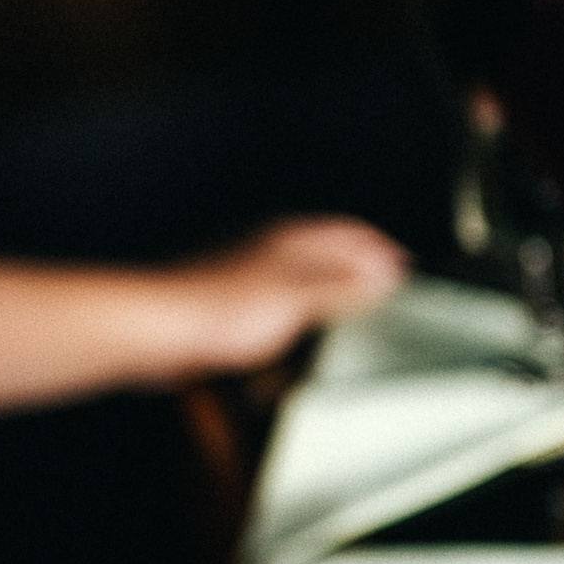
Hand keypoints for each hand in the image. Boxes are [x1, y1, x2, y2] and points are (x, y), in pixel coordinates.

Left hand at [147, 216, 407, 382]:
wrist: (160, 331)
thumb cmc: (218, 309)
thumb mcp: (298, 296)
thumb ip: (342, 284)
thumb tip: (381, 274)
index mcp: (290, 239)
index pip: (349, 232)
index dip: (381, 249)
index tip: (404, 267)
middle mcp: (269, 249)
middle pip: (326, 249)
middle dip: (358, 264)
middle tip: (385, 285)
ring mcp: (248, 273)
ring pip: (302, 272)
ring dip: (329, 285)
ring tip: (351, 307)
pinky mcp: (229, 301)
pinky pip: (279, 299)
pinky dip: (300, 309)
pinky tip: (300, 330)